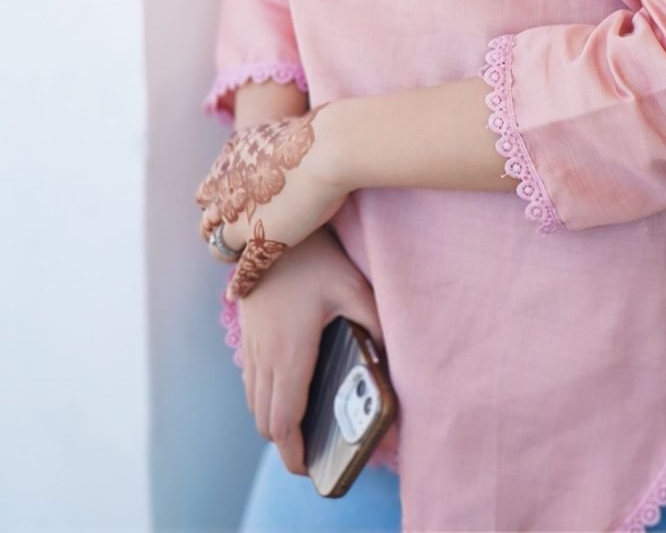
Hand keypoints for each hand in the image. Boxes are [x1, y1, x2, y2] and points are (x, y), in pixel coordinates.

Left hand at [195, 105, 351, 297]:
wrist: (327, 149)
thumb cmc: (319, 135)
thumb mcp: (283, 131)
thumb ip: (275, 143)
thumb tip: (291, 135)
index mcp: (232, 158)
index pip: (210, 187)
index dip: (218, 199)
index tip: (229, 205)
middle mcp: (229, 188)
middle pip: (209, 216)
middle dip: (215, 226)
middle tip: (225, 235)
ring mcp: (242, 217)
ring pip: (220, 244)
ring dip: (224, 252)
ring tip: (232, 260)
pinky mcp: (261, 240)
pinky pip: (244, 268)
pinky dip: (241, 283)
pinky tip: (238, 292)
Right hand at [234, 226, 392, 475]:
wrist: (268, 223)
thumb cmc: (312, 256)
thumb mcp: (352, 286)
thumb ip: (374, 322)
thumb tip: (392, 355)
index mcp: (289, 354)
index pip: (284, 421)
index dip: (293, 452)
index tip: (308, 468)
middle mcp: (264, 356)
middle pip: (265, 420)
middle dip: (285, 443)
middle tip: (310, 451)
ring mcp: (251, 344)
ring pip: (253, 400)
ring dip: (273, 419)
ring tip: (301, 426)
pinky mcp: (247, 331)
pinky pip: (249, 378)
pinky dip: (263, 396)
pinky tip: (285, 386)